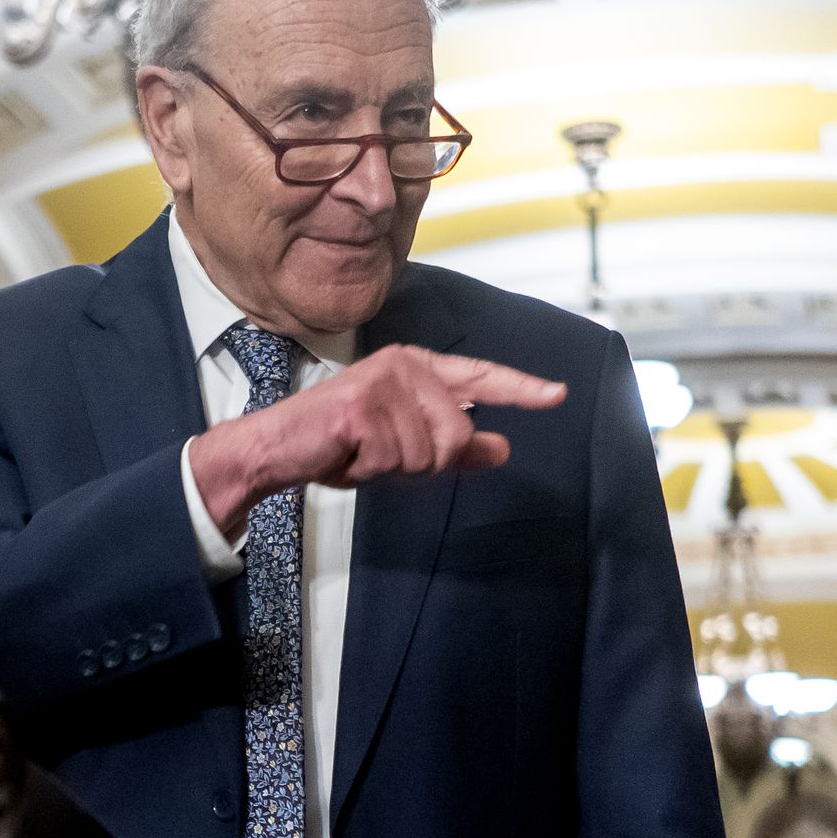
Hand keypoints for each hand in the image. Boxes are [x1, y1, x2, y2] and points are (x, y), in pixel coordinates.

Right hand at [189, 344, 566, 533]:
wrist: (278, 448)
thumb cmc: (340, 444)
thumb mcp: (404, 447)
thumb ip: (454, 447)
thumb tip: (501, 449)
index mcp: (418, 369)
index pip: (482, 378)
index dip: (522, 389)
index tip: (558, 395)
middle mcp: (405, 367)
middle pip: (457, 436)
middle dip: (423, 463)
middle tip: (382, 455)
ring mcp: (383, 382)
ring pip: (428, 453)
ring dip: (394, 468)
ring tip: (362, 453)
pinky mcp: (361, 406)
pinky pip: (394, 459)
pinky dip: (371, 470)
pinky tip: (347, 455)